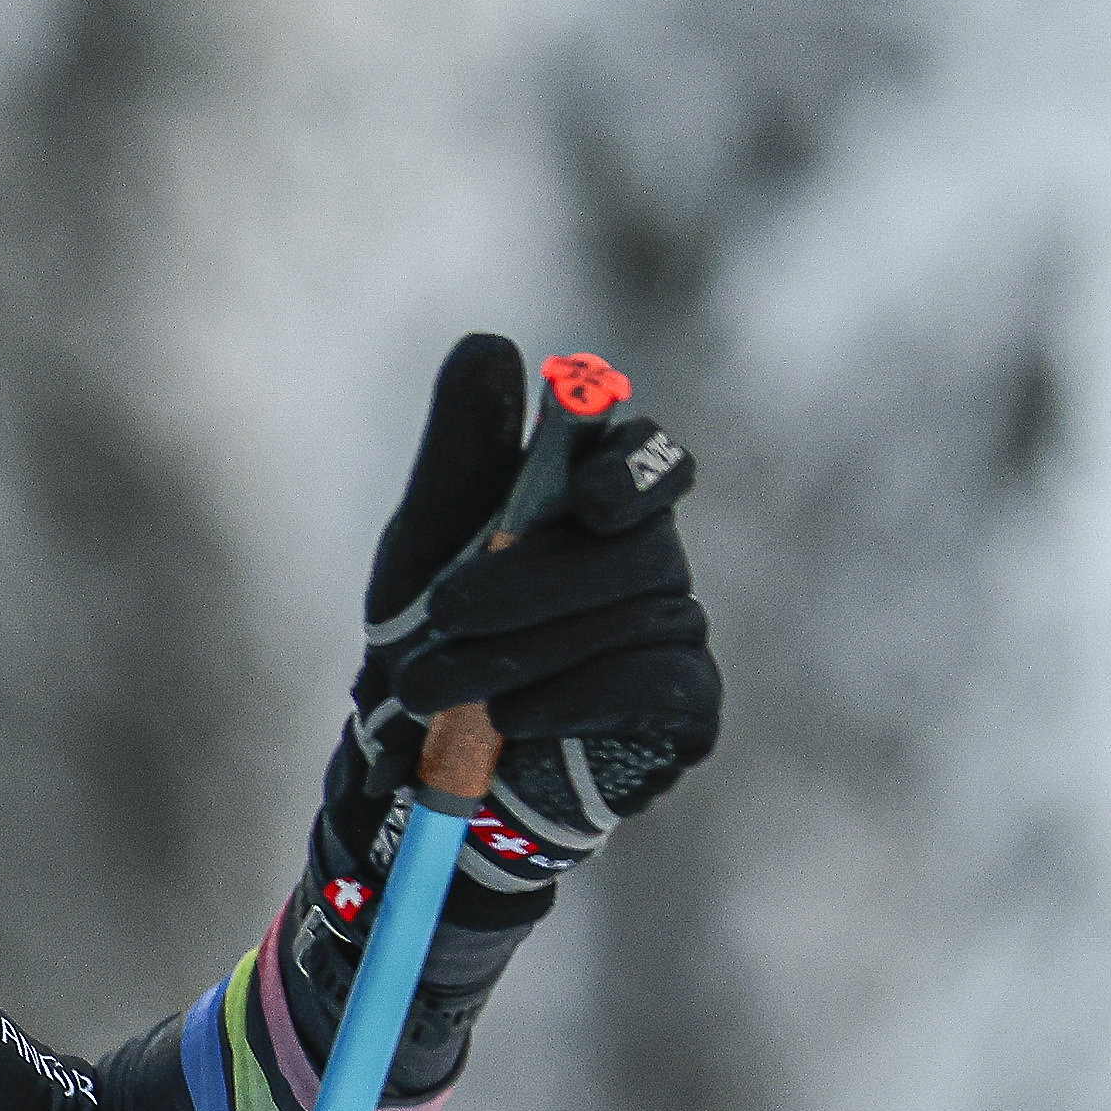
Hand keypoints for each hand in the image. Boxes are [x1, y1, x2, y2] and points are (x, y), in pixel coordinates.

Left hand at [278, 339, 718, 1082]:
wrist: (422, 766)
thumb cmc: (431, 636)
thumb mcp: (426, 537)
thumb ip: (461, 444)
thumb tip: (492, 343)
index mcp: (599, 506)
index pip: (650, 457)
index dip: (631, 467)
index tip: (582, 495)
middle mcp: (652, 561)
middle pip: (634, 546)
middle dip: (528, 584)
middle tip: (438, 616)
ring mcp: (677, 634)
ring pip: (631, 617)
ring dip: (521, 652)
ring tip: (434, 686)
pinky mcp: (688, 709)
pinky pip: (648, 684)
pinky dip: (569, 698)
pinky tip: (510, 720)